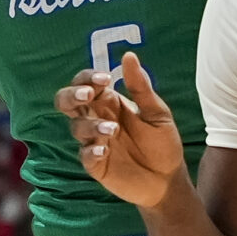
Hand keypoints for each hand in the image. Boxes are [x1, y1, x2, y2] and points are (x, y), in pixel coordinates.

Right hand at [60, 54, 184, 207]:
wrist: (169, 179)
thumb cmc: (163, 143)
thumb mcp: (157, 113)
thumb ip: (141, 87)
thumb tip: (129, 56)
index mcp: (109, 103)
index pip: (86, 83)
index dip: (88, 78)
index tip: (105, 80)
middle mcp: (97, 119)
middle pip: (67, 102)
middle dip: (72, 95)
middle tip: (88, 95)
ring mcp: (94, 142)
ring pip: (76, 127)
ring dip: (91, 125)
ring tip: (113, 129)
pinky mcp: (96, 164)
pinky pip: (84, 155)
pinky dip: (91, 151)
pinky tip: (104, 150)